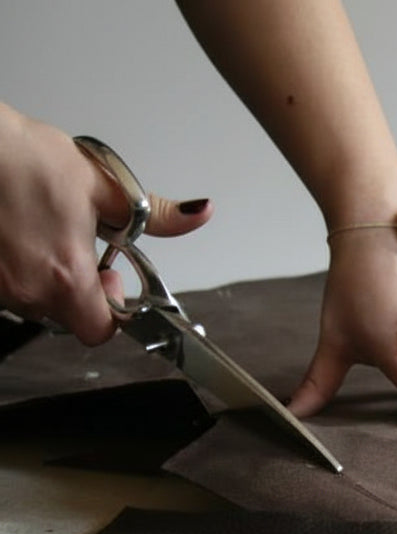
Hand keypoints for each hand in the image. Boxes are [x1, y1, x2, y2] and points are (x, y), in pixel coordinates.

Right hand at [0, 103, 212, 344]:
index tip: (112, 278)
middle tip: (79, 248)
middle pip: (67, 317)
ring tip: (45, 233)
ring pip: (35, 303)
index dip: (113, 311)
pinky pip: (8, 287)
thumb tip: (198, 215)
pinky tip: (18, 235)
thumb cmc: (24, 159)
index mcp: (65, 275)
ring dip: (47, 279)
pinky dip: (19, 269)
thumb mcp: (104, 185)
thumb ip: (155, 214)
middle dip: (81, 290)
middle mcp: (26, 290)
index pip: (99, 331)